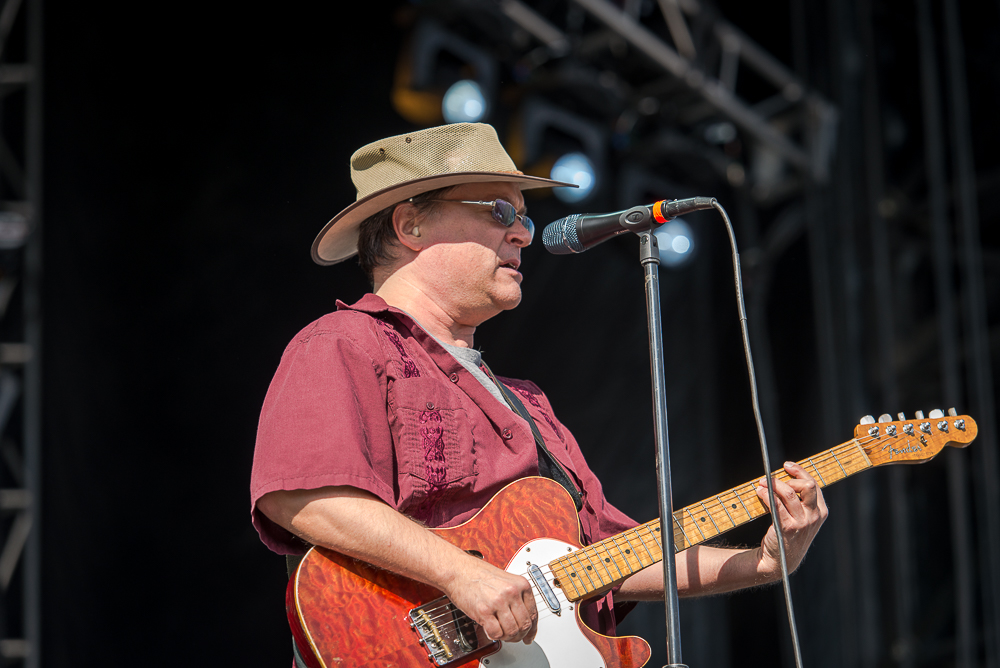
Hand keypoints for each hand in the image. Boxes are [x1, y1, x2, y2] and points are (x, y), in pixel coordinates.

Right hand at [441, 554, 538, 644]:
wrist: (458, 570)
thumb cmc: (478, 574)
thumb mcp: (505, 581)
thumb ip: (516, 598)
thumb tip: (524, 619)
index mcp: (520, 584)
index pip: (533, 613)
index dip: (532, 629)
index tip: (529, 635)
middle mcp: (511, 592)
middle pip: (524, 624)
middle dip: (520, 635)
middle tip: (514, 637)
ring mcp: (498, 602)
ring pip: (512, 631)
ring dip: (507, 637)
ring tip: (501, 633)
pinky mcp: (484, 611)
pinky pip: (496, 633)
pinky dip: (495, 636)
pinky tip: (491, 631)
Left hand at [755, 461, 828, 577]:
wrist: (781, 560)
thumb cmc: (789, 534)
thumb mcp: (802, 517)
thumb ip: (800, 499)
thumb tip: (784, 475)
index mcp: (821, 511)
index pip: (814, 484)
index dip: (799, 472)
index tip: (786, 465)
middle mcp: (814, 517)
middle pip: (807, 486)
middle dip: (789, 478)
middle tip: (772, 479)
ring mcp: (802, 523)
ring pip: (789, 493)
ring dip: (773, 484)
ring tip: (762, 483)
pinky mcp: (787, 527)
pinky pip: (776, 504)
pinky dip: (766, 494)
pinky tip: (759, 492)